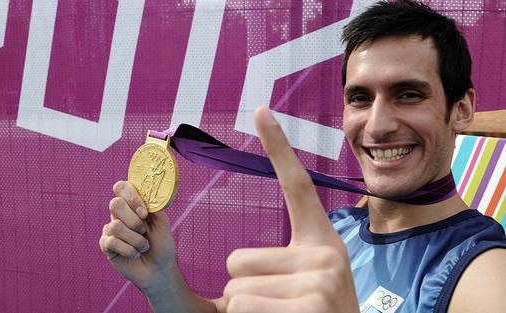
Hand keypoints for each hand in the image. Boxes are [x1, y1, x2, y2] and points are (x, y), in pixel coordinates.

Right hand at [99, 181, 176, 292]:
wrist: (159, 269)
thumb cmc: (161, 245)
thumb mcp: (162, 222)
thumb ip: (153, 206)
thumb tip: (144, 194)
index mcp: (133, 204)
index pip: (121, 187)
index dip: (131, 196)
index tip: (144, 212)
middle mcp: (120, 214)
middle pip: (115, 204)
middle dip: (134, 221)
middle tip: (144, 231)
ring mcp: (111, 229)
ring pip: (116, 226)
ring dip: (136, 240)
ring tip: (143, 246)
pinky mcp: (106, 245)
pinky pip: (112, 242)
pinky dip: (129, 250)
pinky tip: (135, 254)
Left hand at [218, 107, 358, 312]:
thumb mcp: (306, 283)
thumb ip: (276, 265)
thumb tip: (237, 265)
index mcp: (322, 241)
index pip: (297, 186)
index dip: (278, 147)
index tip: (261, 109)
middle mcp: (326, 255)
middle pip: (237, 259)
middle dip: (245, 289)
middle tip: (279, 307)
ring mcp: (321, 282)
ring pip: (235, 290)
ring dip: (246, 311)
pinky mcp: (310, 306)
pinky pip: (240, 307)